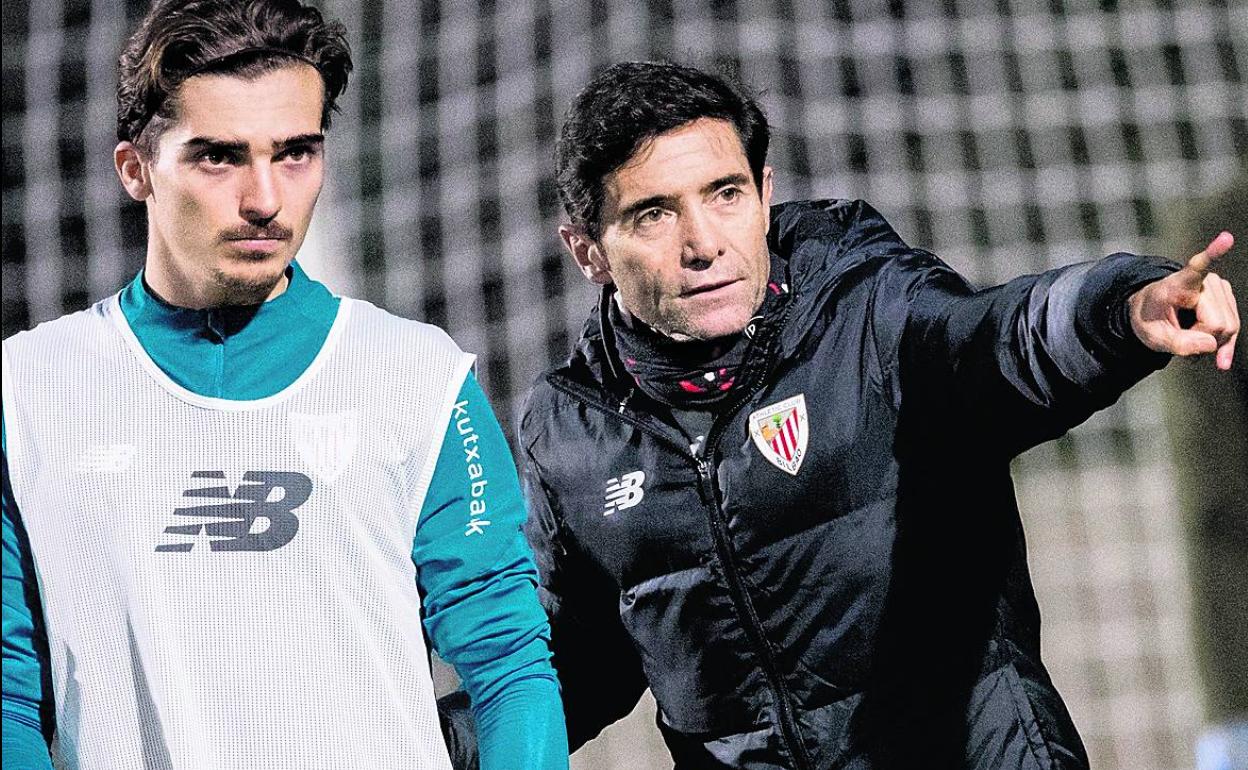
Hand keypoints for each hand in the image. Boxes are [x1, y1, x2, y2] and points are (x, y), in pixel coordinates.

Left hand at [1128, 231, 1238, 369]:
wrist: (1152, 311)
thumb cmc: (1149, 318)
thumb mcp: (1153, 337)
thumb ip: (1179, 344)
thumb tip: (1212, 344)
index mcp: (1178, 284)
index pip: (1197, 268)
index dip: (1213, 254)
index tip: (1226, 237)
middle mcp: (1204, 281)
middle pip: (1218, 323)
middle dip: (1202, 339)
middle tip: (1180, 337)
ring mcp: (1218, 288)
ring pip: (1229, 328)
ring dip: (1210, 341)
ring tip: (1188, 337)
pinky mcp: (1227, 297)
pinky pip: (1234, 327)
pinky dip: (1225, 345)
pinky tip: (1221, 360)